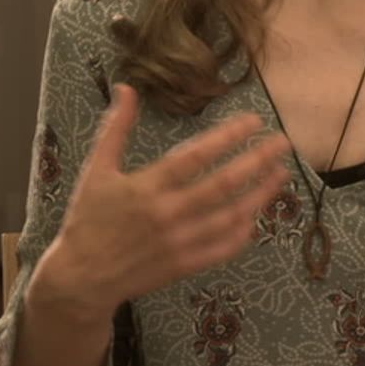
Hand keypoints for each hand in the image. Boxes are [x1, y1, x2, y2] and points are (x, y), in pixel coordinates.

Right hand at [32, 85, 292, 321]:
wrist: (81, 278)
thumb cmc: (88, 219)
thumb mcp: (96, 170)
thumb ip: (115, 128)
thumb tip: (127, 88)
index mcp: (146, 187)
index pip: (195, 156)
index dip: (227, 137)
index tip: (253, 120)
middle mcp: (167, 213)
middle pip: (223, 184)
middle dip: (257, 162)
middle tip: (283, 143)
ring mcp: (179, 242)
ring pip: (230, 216)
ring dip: (261, 194)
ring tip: (282, 173)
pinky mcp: (184, 265)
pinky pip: (223, 248)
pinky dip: (244, 231)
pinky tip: (259, 215)